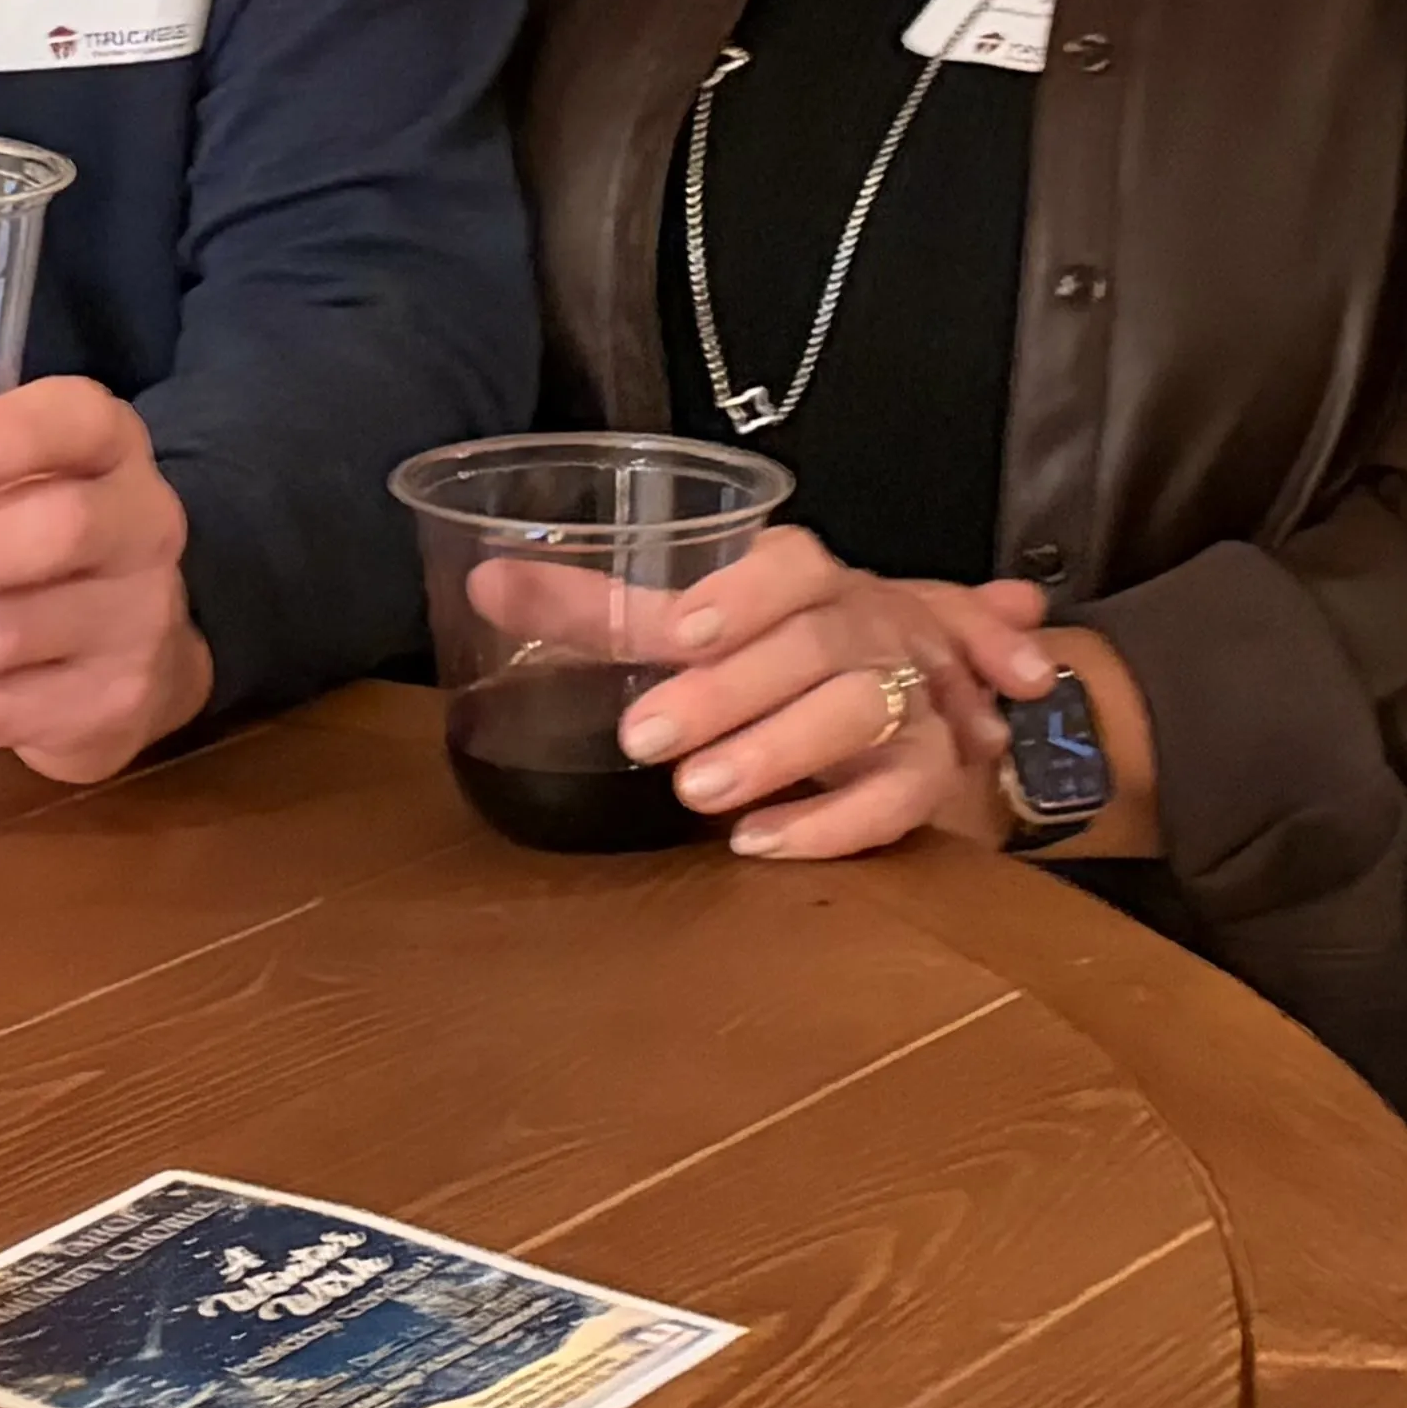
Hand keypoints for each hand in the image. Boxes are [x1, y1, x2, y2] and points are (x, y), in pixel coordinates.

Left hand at [0, 373, 209, 783]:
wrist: (127, 643)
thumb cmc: (13, 523)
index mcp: (101, 441)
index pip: (76, 421)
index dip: (10, 437)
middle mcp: (139, 521)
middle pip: (50, 534)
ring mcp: (135, 618)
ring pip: (16, 637)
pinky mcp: (110, 702)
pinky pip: (7, 714)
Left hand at [572, 529, 1054, 860]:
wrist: (908, 699)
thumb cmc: (775, 654)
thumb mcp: (697, 629)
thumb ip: (600, 611)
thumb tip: (484, 582)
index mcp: (808, 582)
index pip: (793, 565)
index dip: (743, 593)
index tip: (682, 632)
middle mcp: (865, 631)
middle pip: (813, 646)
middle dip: (728, 691)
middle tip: (643, 738)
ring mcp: (904, 701)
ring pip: (859, 712)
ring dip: (778, 750)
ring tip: (698, 792)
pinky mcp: (922, 774)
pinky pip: (898, 797)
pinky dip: (832, 823)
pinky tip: (758, 842)